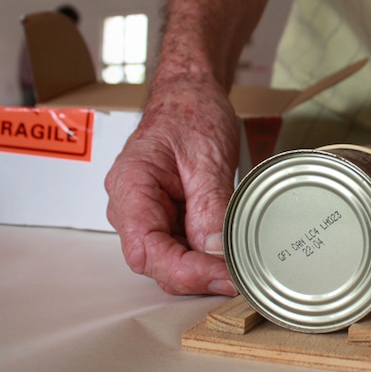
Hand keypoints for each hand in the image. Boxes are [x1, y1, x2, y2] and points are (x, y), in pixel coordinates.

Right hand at [104, 76, 238, 295]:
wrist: (190, 93)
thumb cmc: (191, 113)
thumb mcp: (207, 158)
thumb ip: (210, 207)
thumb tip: (218, 252)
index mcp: (131, 188)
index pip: (147, 250)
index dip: (185, 272)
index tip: (223, 277)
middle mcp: (130, 206)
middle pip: (156, 262)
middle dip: (197, 276)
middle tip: (239, 278)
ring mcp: (146, 213)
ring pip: (169, 259)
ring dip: (202, 268)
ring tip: (239, 267)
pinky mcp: (165, 216)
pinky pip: (181, 246)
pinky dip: (205, 255)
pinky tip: (229, 253)